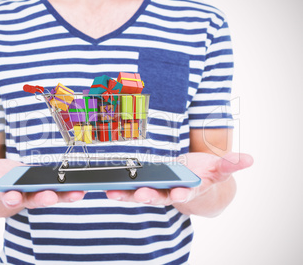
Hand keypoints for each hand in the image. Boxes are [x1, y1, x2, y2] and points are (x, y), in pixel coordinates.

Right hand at [0, 159, 85, 209]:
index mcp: (1, 194)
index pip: (4, 196)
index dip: (8, 197)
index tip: (12, 196)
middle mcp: (19, 197)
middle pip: (29, 199)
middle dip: (39, 199)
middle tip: (48, 197)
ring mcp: (33, 194)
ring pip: (47, 197)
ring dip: (61, 196)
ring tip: (76, 193)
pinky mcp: (44, 190)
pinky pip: (58, 192)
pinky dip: (68, 192)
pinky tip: (81, 190)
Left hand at [106, 152, 252, 213]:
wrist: (194, 183)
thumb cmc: (206, 174)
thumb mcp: (219, 168)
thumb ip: (231, 164)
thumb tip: (249, 159)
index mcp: (191, 189)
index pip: (188, 193)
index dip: (184, 194)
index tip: (180, 195)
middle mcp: (172, 193)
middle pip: (160, 197)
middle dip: (151, 196)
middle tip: (141, 193)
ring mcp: (157, 190)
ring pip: (141, 194)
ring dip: (127, 194)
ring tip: (112, 191)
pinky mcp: (146, 185)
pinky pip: (131, 189)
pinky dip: (120, 188)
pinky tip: (107, 186)